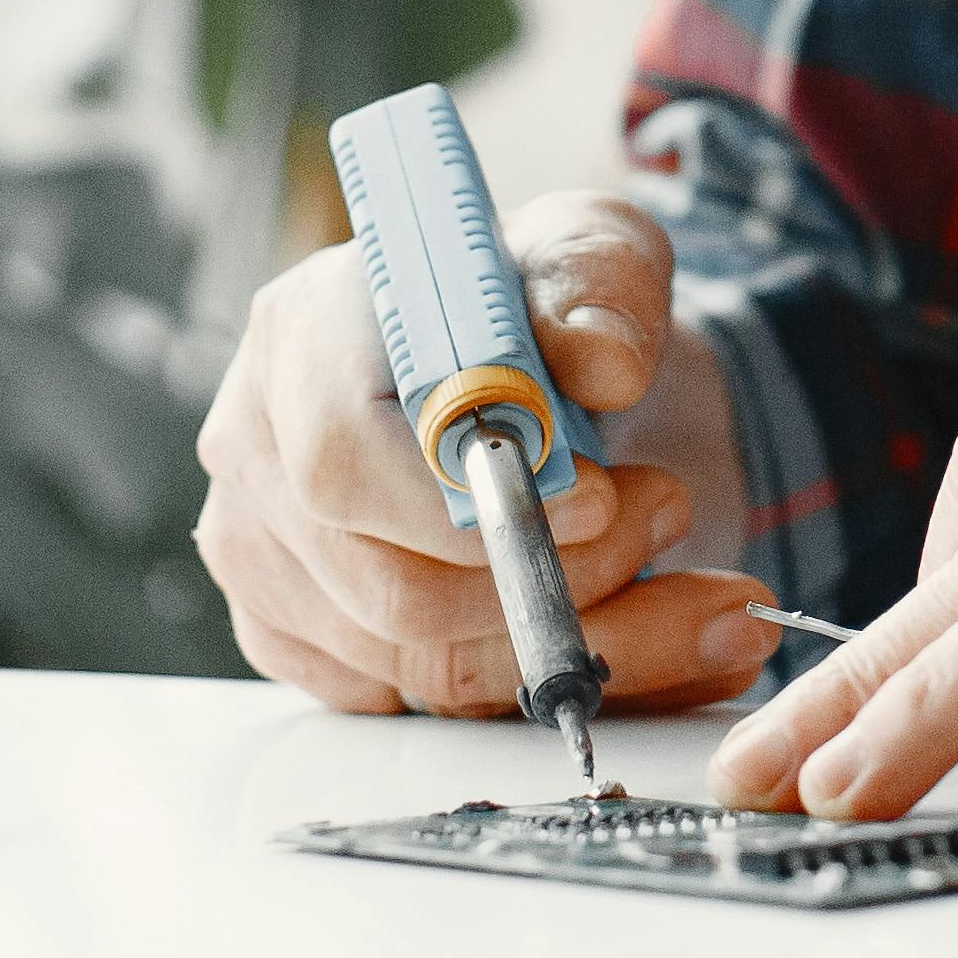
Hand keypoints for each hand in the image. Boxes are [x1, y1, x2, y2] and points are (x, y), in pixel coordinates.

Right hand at [192, 187, 779, 717]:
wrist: (544, 375)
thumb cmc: (544, 302)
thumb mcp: (596, 251)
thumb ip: (601, 289)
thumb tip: (602, 362)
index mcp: (302, 333)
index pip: (345, 456)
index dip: (471, 505)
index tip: (601, 496)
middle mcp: (258, 451)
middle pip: (391, 589)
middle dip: (555, 582)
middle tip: (666, 519)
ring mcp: (266, 557)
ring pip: (424, 668)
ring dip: (586, 643)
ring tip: (699, 591)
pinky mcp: (298, 636)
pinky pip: (427, 706)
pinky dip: (554, 686)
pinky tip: (648, 637)